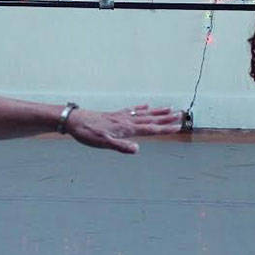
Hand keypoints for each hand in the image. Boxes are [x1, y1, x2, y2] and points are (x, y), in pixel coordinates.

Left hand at [65, 104, 182, 153]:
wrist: (74, 120)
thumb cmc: (87, 133)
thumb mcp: (103, 143)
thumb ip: (121, 146)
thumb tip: (137, 149)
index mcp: (126, 128)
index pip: (150, 129)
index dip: (165, 128)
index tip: (178, 126)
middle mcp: (126, 120)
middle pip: (151, 119)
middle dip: (166, 118)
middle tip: (181, 114)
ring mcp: (121, 116)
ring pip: (144, 114)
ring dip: (158, 112)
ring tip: (170, 108)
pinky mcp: (115, 115)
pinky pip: (132, 110)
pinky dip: (141, 108)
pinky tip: (146, 106)